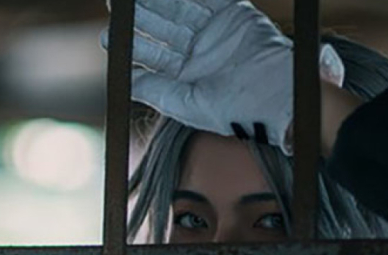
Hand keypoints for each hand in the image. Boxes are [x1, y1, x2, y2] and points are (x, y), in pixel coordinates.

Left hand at [99, 0, 344, 155]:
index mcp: (188, 74)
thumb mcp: (189, 104)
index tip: (109, 36)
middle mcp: (200, 50)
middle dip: (141, 13)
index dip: (132, 44)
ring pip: (181, 7)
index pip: (154, 55)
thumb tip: (127, 83)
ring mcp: (215, 29)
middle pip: (164, 26)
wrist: (278, 97)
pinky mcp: (233, 13)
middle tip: (117, 2)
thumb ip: (157, 91)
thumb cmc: (237, 110)